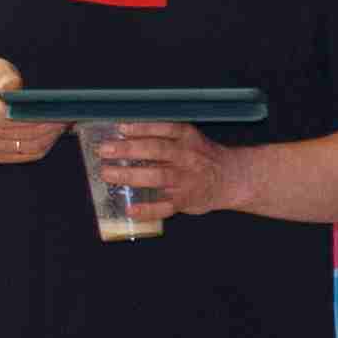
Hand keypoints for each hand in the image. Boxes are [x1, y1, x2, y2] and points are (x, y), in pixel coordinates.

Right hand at [0, 59, 64, 164]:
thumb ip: (3, 76)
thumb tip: (13, 87)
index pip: (6, 116)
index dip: (32, 114)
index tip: (53, 108)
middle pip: (24, 132)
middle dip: (49, 124)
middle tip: (68, 114)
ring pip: (31, 145)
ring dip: (52, 135)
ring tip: (65, 122)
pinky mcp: (1, 155)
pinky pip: (31, 154)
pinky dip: (47, 143)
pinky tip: (55, 132)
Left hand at [84, 120, 244, 229]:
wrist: (233, 178)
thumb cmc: (204, 158)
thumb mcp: (190, 140)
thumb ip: (164, 138)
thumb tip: (124, 137)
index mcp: (188, 138)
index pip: (163, 129)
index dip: (142, 128)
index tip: (120, 128)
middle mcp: (188, 157)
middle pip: (156, 151)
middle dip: (129, 150)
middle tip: (105, 150)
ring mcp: (187, 180)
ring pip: (158, 176)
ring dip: (131, 175)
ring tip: (108, 174)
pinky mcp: (186, 200)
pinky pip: (165, 206)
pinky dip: (148, 209)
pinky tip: (131, 209)